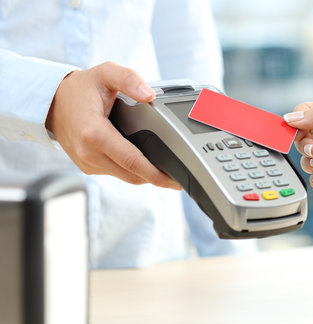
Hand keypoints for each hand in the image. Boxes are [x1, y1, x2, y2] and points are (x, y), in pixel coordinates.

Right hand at [46, 62, 180, 189]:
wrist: (53, 102)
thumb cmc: (80, 88)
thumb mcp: (106, 73)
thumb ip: (129, 79)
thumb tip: (149, 95)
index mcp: (94, 133)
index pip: (131, 161)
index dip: (155, 173)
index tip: (173, 179)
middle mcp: (89, 153)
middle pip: (132, 175)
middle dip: (157, 178)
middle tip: (177, 177)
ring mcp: (87, 162)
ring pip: (126, 177)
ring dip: (145, 175)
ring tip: (165, 168)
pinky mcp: (88, 167)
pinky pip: (117, 173)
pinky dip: (132, 170)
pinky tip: (143, 161)